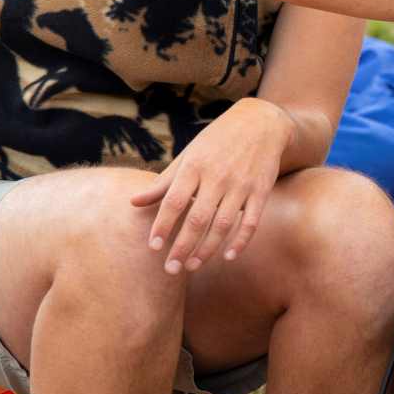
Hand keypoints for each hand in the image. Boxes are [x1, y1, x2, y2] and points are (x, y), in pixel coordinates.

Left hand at [130, 97, 289, 272]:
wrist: (261, 123)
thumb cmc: (217, 141)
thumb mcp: (188, 156)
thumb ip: (163, 182)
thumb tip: (132, 202)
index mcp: (195, 166)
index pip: (174, 201)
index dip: (163, 225)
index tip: (153, 247)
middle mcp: (217, 176)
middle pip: (197, 218)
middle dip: (182, 246)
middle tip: (170, 269)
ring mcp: (241, 185)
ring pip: (223, 224)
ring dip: (207, 249)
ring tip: (192, 266)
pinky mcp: (261, 191)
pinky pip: (251, 221)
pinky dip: (241, 241)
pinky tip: (229, 257)